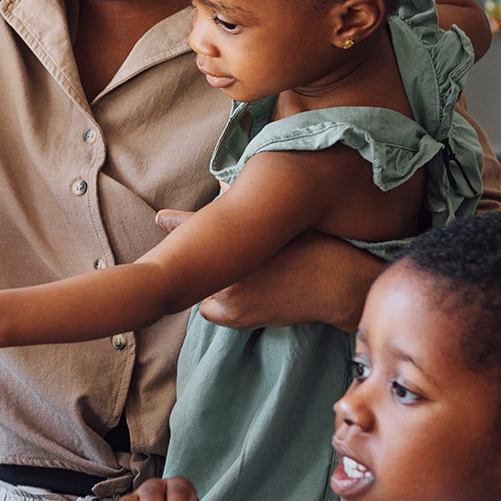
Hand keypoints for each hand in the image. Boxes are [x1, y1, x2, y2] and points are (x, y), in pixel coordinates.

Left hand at [153, 211, 378, 333]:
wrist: (340, 285)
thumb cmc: (318, 247)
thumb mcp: (285, 221)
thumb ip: (247, 204)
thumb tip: (222, 184)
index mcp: (240, 236)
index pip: (196, 225)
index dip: (176, 221)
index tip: (160, 217)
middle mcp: (230, 264)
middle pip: (198, 261)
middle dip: (204, 258)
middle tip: (223, 259)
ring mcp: (231, 292)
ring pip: (204, 289)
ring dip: (215, 283)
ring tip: (246, 278)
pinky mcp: (236, 316)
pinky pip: (211, 311)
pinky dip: (221, 306)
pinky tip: (244, 297)